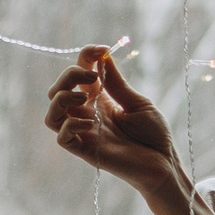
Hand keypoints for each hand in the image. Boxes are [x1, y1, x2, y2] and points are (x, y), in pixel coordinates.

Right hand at [44, 46, 176, 192]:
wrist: (163, 164)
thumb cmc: (153, 135)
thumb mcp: (137, 102)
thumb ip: (116, 83)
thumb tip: (103, 57)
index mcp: (99, 100)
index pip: (79, 74)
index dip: (85, 56)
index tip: (102, 50)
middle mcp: (86, 114)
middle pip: (57, 91)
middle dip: (68, 76)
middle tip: (91, 75)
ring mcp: (84, 133)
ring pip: (51, 115)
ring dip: (62, 99)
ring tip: (86, 97)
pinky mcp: (86, 151)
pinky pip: (62, 137)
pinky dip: (71, 124)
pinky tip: (92, 123)